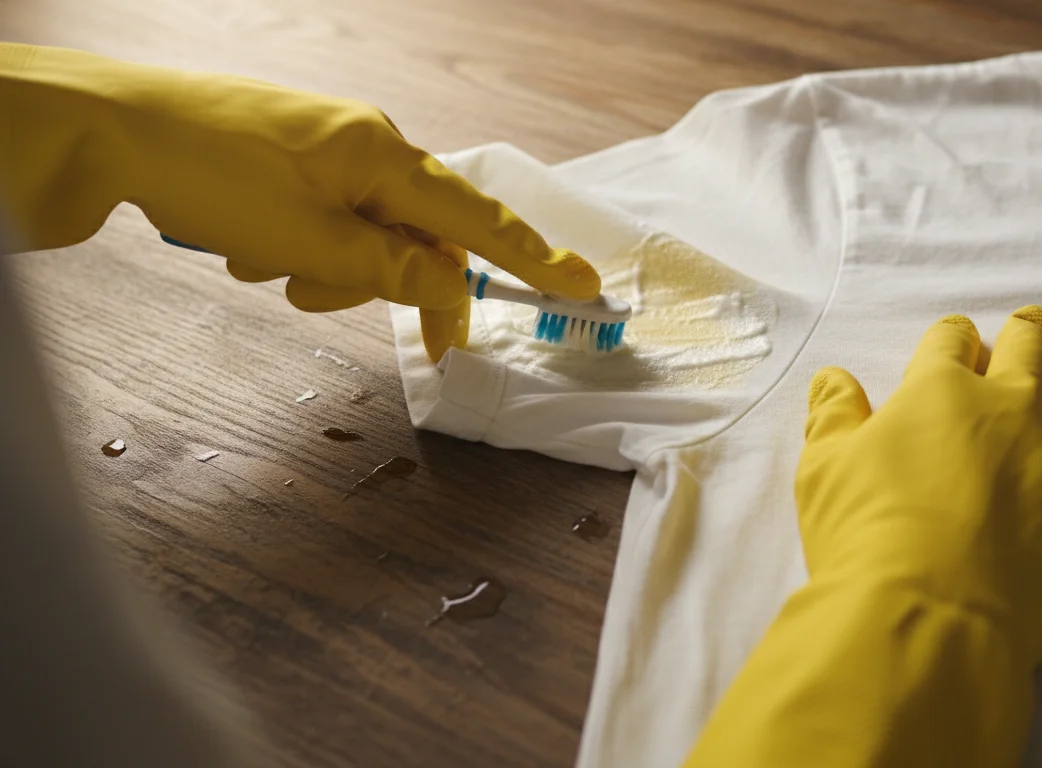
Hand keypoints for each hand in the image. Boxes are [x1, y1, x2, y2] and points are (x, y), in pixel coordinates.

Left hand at [1, 45, 597, 361]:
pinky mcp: (289, 162)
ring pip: (368, 236)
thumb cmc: (210, 176)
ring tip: (275, 272)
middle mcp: (365, 143)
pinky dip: (302, 251)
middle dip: (400, 287)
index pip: (479, 219)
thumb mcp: (315, 242)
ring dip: (335, 273)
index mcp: (384, 153)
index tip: (586, 287)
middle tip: (418, 344)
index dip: (536, 260)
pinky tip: (252, 250)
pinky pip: (326, 222)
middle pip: (423, 236)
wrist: (109, 131)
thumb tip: (449, 284)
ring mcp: (326, 149)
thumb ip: (393, 270)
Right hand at [796, 306, 1041, 663]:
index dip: (953, 338)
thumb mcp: (824, 470)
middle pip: (1029, 353)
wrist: (931, 615)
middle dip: (1030, 334)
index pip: (951, 343)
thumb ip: (834, 417)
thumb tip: (834, 381)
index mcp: (941, 391)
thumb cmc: (866, 540)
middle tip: (1035, 323)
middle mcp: (1012, 408)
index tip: (957, 340)